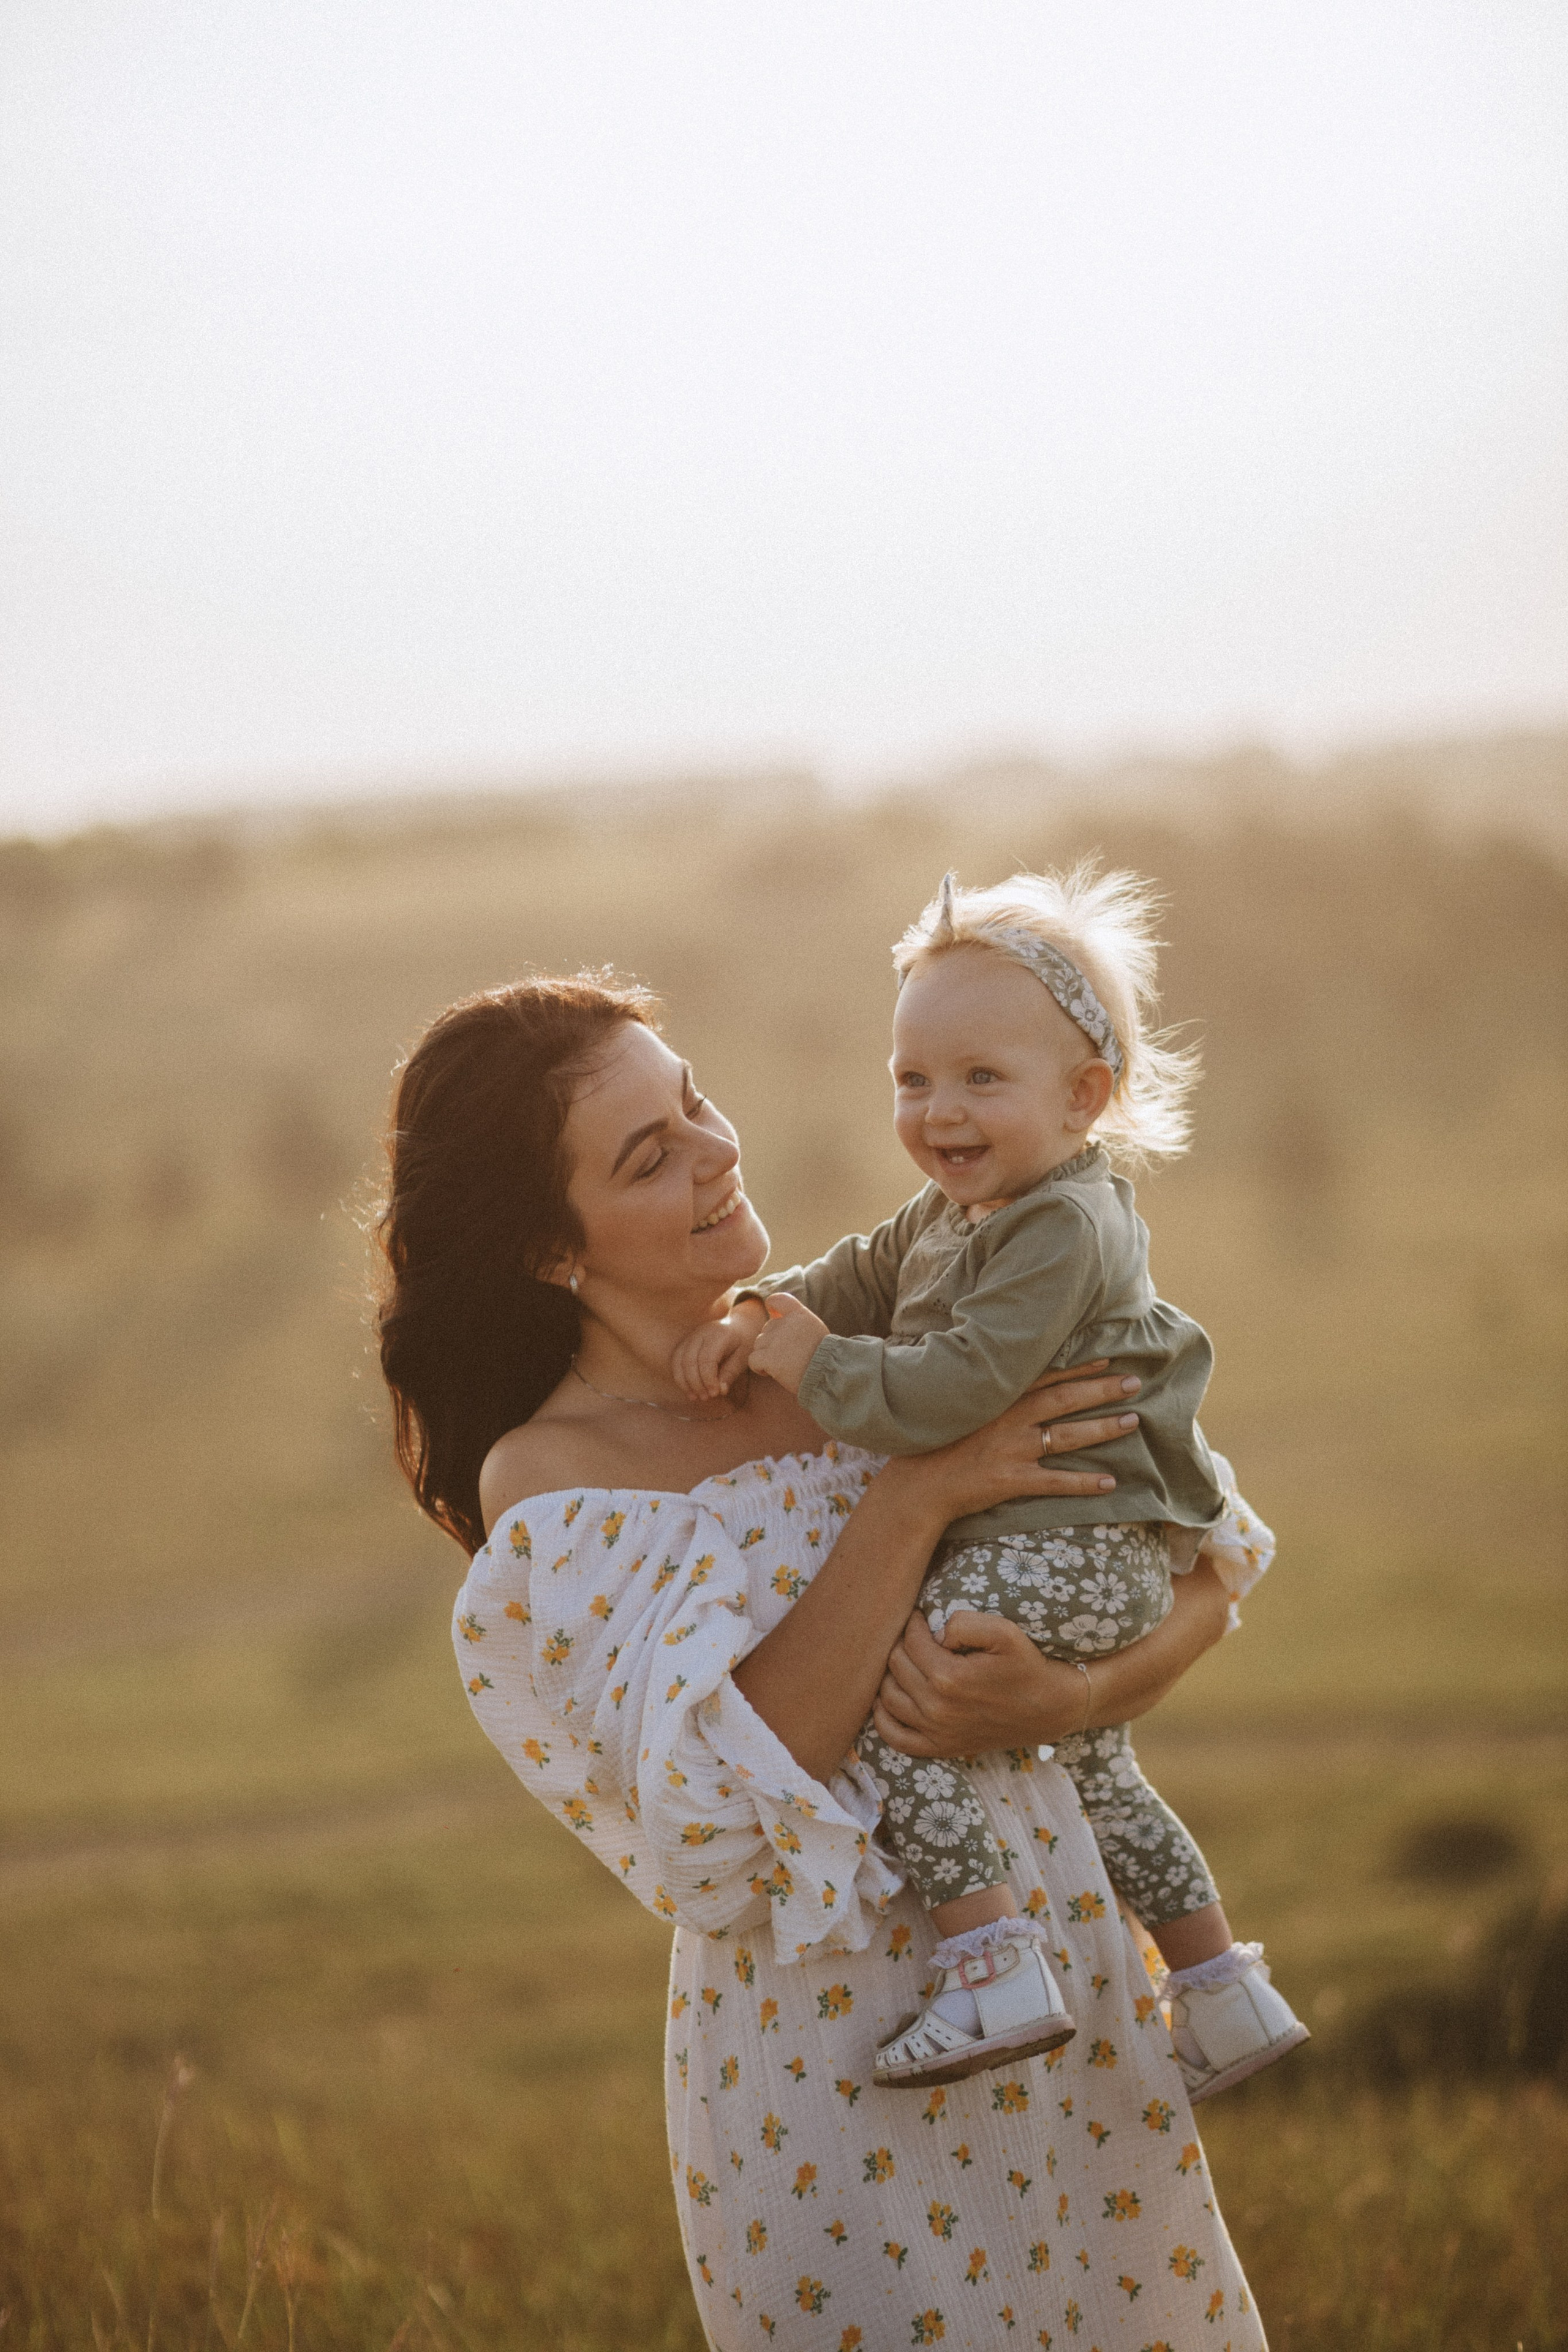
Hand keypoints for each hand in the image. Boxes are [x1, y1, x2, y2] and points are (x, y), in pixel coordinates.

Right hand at [671, 1298, 767, 1400]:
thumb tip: (720, 1391)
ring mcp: (690, 1336)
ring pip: (678, 1361)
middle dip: (695, 1383)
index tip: (715, 1393)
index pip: (706, 1359)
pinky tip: (689, 1390)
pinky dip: (680, 1377)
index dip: (708, 1379)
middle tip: (705, 1398)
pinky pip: (676, 1361)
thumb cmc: (743, 1343)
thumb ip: (730, 1374)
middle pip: (689, 1360)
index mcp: (719, 1335)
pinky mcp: (684, 1342)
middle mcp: (701, 1333)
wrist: (738, 1326)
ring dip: (685, 1382)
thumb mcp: (743, 1358)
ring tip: (695, 1397)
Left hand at [747, 1294, 829, 1396]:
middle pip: (766, 1329)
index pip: (778, 1299)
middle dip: (772, 1343)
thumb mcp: (816, 1330)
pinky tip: (773, 1374)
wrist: (828, 1374)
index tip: (774, 1315)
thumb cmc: (824, 1358)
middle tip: (788, 1357)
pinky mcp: (768, 1357)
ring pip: (758, 1344)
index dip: (772, 1306)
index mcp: (799, 1314)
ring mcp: (775, 1340)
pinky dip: (759, 1368)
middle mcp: (785, 1323)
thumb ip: (797, 1323)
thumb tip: (774, 1316)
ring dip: (766, 1356)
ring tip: (783, 1366)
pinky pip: (752, 1360)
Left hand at [870, 1608, 1091, 1756]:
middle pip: (895, 1666)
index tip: (920, 1615)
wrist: (1050, 1709)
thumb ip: (964, 1623)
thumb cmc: (1027, 1666)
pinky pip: (895, 1737)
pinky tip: (890, 1698)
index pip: (910, 1641)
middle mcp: (937, 1709)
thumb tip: (934, 1633)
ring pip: (887, 1697)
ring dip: (890, 1675)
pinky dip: (883, 1717)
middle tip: (916, 1636)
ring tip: (906, 1660)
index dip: (912, 1622)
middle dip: (901, 1644)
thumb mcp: (1004, 1632)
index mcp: (949, 1678)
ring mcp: (936, 1732)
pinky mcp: (940, 1748)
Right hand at [880, 1360, 1141, 1526]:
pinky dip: (1084, 1483)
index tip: (1106, 1359)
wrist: (914, 1485)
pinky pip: (1056, 1482)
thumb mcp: (956, 1407)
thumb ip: (983, 1392)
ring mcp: (1012, 1450)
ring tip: (1133, 1422)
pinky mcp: (1011, 1481)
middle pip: (1064, 1400)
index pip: (1044, 1376)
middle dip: (1101, 1390)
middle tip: (1135, 1383)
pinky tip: (1110, 1484)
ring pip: (1067, 1436)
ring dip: (1103, 1428)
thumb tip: (1005, 1379)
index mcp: (996, 1398)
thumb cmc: (933, 1444)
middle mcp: (1008, 1419)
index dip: (1078, 1367)